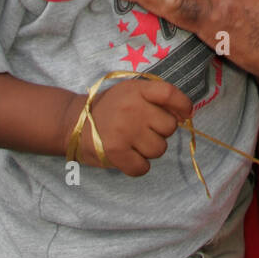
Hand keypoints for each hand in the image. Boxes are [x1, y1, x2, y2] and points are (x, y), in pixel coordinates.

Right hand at [65, 76, 192, 176]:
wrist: (73, 123)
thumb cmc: (109, 107)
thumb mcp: (130, 92)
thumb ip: (155, 97)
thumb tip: (184, 114)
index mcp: (136, 90)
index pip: (170, 94)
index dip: (183, 105)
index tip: (186, 114)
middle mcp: (132, 108)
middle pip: (169, 127)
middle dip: (161, 131)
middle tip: (144, 130)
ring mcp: (124, 131)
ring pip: (159, 149)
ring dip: (150, 149)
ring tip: (134, 143)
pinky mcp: (116, 153)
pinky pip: (143, 167)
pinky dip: (139, 166)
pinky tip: (129, 156)